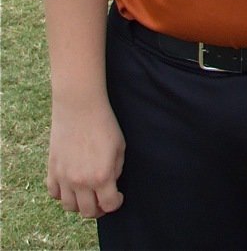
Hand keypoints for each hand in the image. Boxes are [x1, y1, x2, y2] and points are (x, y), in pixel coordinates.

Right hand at [47, 97, 124, 217]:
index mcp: (101, 176)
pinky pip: (54, 193)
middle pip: (88, 211)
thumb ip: (116, 170)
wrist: (80, 108)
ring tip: (87, 194)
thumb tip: (110, 183)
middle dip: (99, 209)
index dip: (116, 203)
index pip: (109, 205)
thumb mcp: (119, 147)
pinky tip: (71, 185)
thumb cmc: (104, 125)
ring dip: (80, 204)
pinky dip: (63, 194)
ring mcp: (64, 178)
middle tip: (103, 200)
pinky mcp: (52, 170)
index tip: (118, 197)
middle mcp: (81, 182)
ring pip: (69, 207)